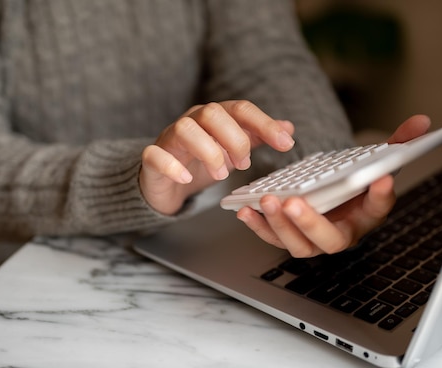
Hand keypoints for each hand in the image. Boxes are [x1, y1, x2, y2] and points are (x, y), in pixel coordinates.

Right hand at [140, 100, 294, 214]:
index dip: (264, 125)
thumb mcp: (233, 150)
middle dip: (234, 139)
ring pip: (185, 128)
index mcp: (214, 117)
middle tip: (244, 165)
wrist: (166, 183)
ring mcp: (169, 138)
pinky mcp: (152, 158)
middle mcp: (192, 121)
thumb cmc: (200, 163)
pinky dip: (172, 166)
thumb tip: (288, 128)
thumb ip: (257, 138)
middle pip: (213, 112)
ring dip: (208, 152)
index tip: (285, 145)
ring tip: (221, 175)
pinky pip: (155, 154)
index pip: (241, 109)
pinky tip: (187, 178)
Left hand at [236, 115, 431, 257]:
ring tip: (269, 201)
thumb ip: (398, 144)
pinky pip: (273, 238)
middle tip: (294, 203)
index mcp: (367, 215)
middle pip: (330, 239)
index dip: (381, 195)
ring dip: (281, 226)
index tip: (381, 179)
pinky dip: (259, 226)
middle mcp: (341, 233)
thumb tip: (422, 122)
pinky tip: (246, 210)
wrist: (334, 197)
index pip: (379, 208)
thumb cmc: (354, 184)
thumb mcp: (377, 162)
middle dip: (311, 222)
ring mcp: (314, 239)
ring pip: (299, 245)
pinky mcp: (290, 237)